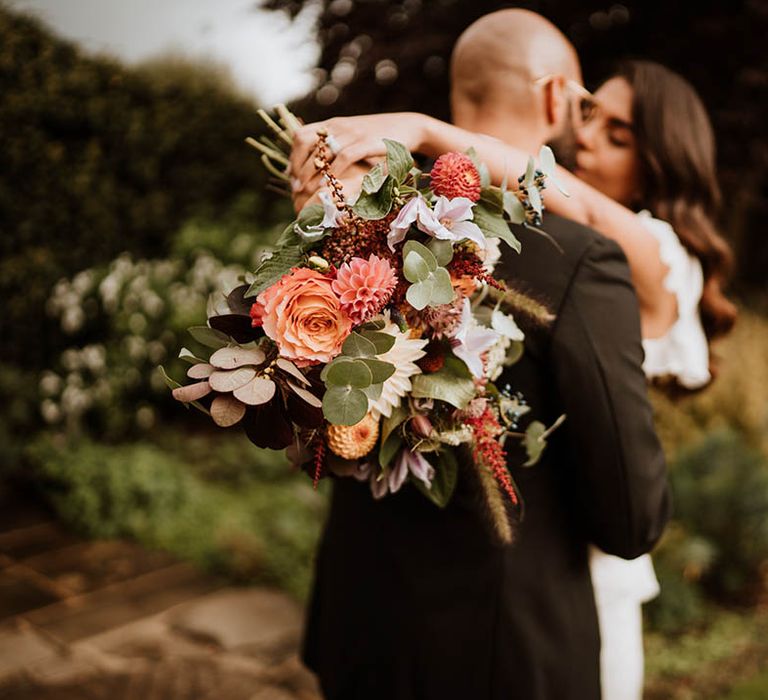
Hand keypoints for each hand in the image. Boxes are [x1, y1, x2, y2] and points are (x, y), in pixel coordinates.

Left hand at [289, 112, 429, 203]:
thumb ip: (337, 148)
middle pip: (305, 142)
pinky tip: (329, 186)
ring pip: (323, 152)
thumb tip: (318, 170)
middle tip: (296, 189)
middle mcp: (339, 126)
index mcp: (333, 124)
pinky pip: (345, 157)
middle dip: (298, 167)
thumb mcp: (354, 138)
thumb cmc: (380, 138)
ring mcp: (354, 133)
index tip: (291, 176)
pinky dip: (334, 172)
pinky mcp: (369, 142)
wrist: (409, 126)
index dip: (293, 156)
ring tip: (307, 192)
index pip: (301, 135)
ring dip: (312, 173)